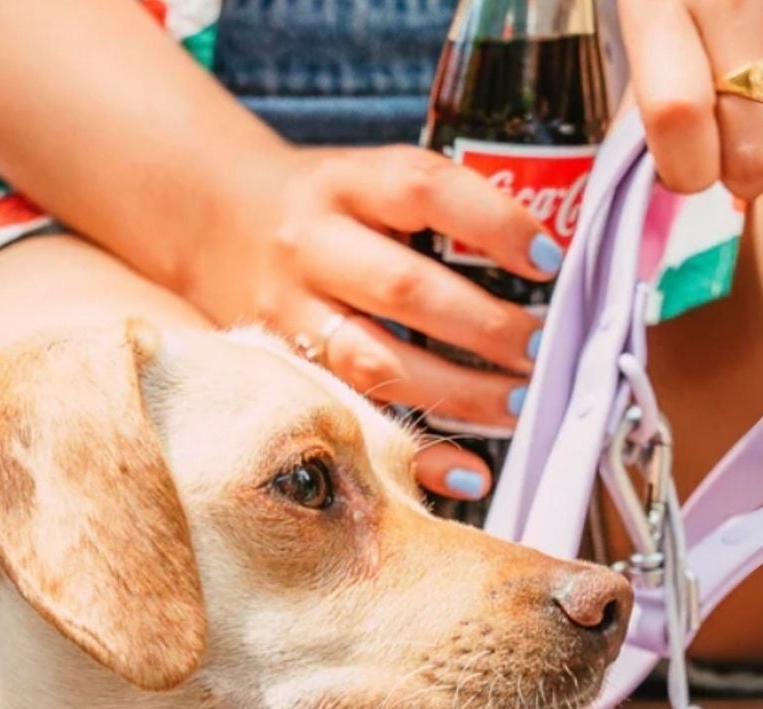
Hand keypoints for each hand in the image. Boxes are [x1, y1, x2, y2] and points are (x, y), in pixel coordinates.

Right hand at [186, 144, 566, 500]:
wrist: (214, 225)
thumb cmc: (325, 209)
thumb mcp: (368, 179)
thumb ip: (436, 209)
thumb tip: (547, 263)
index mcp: (344, 184)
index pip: (421, 190)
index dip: (491, 222)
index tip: (547, 260)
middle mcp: (310, 247)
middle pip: (401, 289)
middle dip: (483, 326)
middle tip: (542, 349)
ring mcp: (289, 315)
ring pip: (373, 363)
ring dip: (457, 392)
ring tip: (517, 405)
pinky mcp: (284, 372)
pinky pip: (355, 419)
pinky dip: (416, 454)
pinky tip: (468, 474)